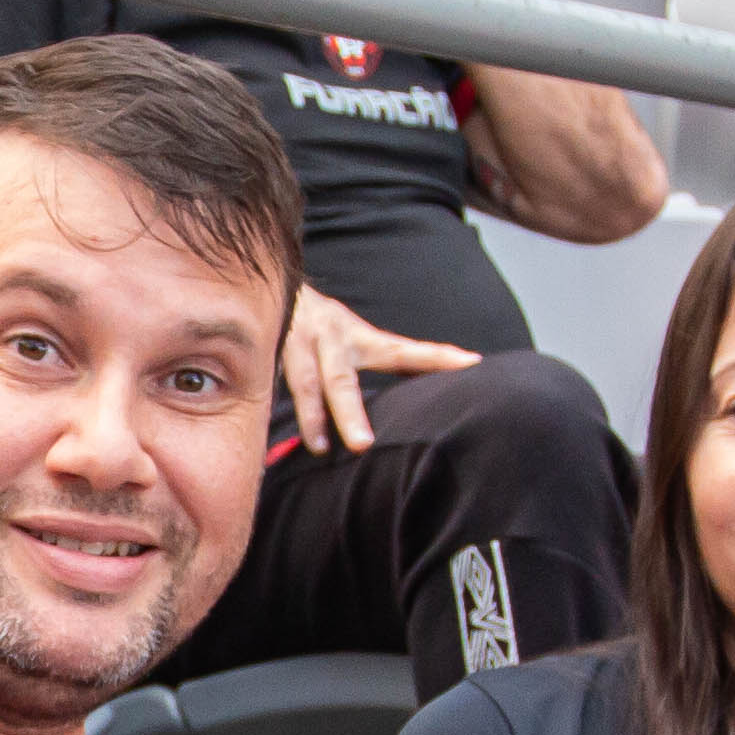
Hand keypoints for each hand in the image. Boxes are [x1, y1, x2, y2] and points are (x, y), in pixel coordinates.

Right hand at [283, 283, 480, 454]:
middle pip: (341, 380)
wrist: (272, 287)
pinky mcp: (265, 355)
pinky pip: (266, 386)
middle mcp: (328, 340)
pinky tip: (267, 444)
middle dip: (352, 413)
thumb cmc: (324, 328)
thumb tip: (430, 383)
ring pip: (303, 383)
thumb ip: (385, 361)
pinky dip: (267, 413)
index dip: (435, 357)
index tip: (470, 364)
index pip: (401, 351)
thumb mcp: (357, 339)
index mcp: (357, 337)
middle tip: (364, 445)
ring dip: (311, 418)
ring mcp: (295, 347)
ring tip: (319, 448)